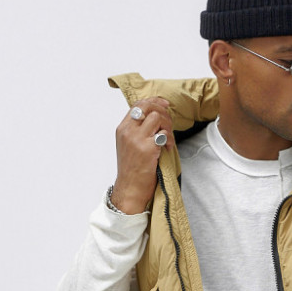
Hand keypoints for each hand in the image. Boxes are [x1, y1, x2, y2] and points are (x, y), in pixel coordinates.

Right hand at [111, 97, 173, 213]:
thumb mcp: (128, 145)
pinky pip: (164, 134)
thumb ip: (137, 130)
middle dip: (163, 111)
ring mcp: (137, 139)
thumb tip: (154, 117)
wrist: (130, 189)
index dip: (154, 101)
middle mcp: (128, 131)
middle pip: (148, 107)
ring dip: (167, 126)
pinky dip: (169, 139)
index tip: (164, 104)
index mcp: (122, 128)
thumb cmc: (132, 170)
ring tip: (167, 139)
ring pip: (157, 117)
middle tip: (168, 123)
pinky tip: (167, 148)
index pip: (138, 105)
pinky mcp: (148, 149)